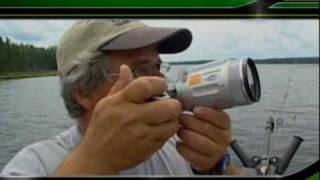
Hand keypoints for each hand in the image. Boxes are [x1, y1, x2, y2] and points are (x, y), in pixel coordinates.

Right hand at [54, 65, 181, 174]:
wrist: (97, 157)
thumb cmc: (101, 129)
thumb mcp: (106, 103)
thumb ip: (120, 86)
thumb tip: (126, 68)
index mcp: (121, 102)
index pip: (147, 86)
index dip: (159, 83)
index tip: (161, 86)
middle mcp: (132, 117)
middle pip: (168, 106)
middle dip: (172, 104)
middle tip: (168, 105)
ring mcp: (142, 134)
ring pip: (172, 123)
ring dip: (171, 119)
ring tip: (164, 118)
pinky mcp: (148, 147)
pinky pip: (167, 137)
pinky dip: (166, 132)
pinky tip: (157, 130)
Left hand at [176, 106, 230, 171]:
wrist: (208, 154)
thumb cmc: (205, 132)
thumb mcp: (208, 120)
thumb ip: (200, 111)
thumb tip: (185, 100)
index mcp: (225, 125)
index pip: (221, 118)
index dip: (208, 113)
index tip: (196, 110)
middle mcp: (223, 138)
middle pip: (208, 129)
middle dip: (191, 122)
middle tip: (181, 118)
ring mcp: (216, 152)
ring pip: (200, 143)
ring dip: (187, 134)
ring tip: (179, 130)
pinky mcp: (205, 162)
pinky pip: (192, 155)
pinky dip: (183, 148)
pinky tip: (179, 142)